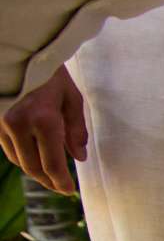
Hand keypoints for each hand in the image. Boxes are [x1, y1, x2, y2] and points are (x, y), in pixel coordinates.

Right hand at [1, 68, 87, 194]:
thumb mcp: (70, 97)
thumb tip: (79, 157)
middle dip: (47, 181)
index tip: (68, 190)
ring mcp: (1, 122)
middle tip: (60, 186)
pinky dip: (21, 155)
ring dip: (33, 170)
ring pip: (17, 159)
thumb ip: (76, 130)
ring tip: (49, 174)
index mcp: (43, 120)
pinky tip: (33, 155)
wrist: (16, 50)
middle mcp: (19, 125)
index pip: (52, 164)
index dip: (60, 182)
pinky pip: (6, 146)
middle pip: (32, 167)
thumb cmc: (47, 71)